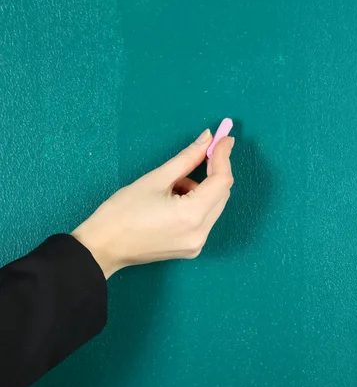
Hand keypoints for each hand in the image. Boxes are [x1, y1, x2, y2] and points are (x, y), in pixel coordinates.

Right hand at [72, 129, 234, 278]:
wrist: (103, 247)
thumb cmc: (122, 212)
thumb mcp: (156, 179)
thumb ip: (187, 158)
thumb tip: (208, 139)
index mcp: (192, 215)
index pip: (221, 181)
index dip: (224, 157)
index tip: (223, 138)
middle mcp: (201, 233)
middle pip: (221, 194)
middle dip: (213, 172)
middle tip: (200, 154)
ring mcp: (198, 244)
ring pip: (214, 206)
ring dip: (201, 189)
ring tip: (171, 187)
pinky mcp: (192, 248)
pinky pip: (204, 219)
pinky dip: (196, 204)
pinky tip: (172, 202)